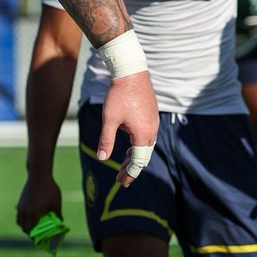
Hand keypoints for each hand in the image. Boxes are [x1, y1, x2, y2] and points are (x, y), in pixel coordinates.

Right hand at [16, 173, 62, 235]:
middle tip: (39, 235)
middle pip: (25, 229)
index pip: (32, 231)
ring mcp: (21, 207)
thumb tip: (61, 224)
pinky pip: (19, 216)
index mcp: (34, 213)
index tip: (41, 241)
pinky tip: (29, 218)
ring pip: (20, 223)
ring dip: (26, 227)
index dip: (36, 238)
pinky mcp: (20, 203)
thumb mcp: (56, 203)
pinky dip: (23, 220)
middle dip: (31, 234)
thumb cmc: (50, 189)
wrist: (38, 175)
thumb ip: (58, 215)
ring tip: (33, 228)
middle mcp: (25, 212)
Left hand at [97, 72, 158, 186]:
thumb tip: (102, 158)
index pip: (137, 162)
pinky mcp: (152, 115)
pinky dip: (138, 145)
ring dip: (134, 156)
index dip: (130, 174)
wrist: (131, 72)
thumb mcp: (109, 120)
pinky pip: (147, 136)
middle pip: (143, 156)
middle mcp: (151, 130)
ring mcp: (153, 122)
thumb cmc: (119, 95)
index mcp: (142, 134)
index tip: (123, 183)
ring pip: (146, 146)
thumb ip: (106, 141)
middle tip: (120, 178)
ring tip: (122, 164)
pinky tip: (129, 146)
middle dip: (131, 168)